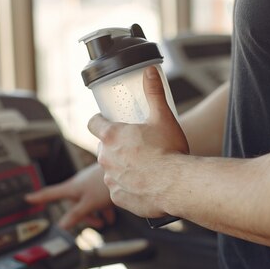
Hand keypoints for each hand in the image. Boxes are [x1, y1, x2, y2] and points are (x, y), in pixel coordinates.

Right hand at [25, 163, 114, 229]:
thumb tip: (61, 226)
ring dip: (96, 213)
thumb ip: (75, 215)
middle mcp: (78, 185)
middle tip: (97, 224)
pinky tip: (112, 216)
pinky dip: (103, 208)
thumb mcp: (89, 203)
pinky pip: (98, 198)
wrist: (125, 168)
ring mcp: (90, 184)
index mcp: (71, 188)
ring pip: (87, 202)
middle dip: (84, 216)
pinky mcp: (100, 184)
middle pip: (74, 204)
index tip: (27, 198)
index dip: (38, 197)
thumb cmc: (104, 183)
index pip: (50, 193)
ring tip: (106, 221)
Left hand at [88, 66, 189, 217]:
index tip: (105, 120)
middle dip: (116, 146)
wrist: (177, 185)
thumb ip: (154, 93)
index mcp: (112, 136)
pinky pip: (119, 189)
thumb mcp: (162, 117)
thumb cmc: (169, 151)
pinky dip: (128, 186)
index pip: (93, 123)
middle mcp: (105, 158)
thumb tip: (150, 71)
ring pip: (111, 170)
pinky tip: (144, 184)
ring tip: (143, 166)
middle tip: (135, 145)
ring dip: (122, 167)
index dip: (99, 120)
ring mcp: (110, 179)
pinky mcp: (118, 197)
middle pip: (103, 148)